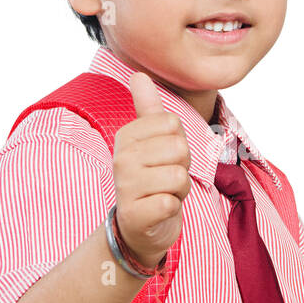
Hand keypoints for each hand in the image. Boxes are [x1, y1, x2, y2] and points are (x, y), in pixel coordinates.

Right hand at [111, 71, 191, 269]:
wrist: (139, 228)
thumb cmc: (151, 180)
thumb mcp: (151, 142)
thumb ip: (147, 109)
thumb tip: (138, 75)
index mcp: (127, 136)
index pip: (174, 124)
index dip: (178, 144)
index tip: (163, 159)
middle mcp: (121, 158)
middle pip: (179, 149)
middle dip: (182, 167)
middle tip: (165, 179)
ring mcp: (126, 187)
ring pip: (179, 176)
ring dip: (179, 190)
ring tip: (162, 194)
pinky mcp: (136, 214)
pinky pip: (172, 202)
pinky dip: (173, 209)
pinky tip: (159, 211)